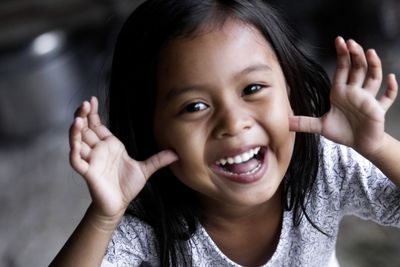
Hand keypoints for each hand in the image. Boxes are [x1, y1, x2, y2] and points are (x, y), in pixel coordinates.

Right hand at [69, 97, 177, 219]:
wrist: (119, 204)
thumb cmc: (127, 186)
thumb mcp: (145, 170)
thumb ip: (158, 160)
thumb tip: (176, 153)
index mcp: (110, 145)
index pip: (97, 125)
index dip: (93, 113)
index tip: (92, 99)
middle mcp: (99, 150)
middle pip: (86, 129)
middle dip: (83, 116)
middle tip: (84, 104)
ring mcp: (92, 160)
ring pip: (78, 142)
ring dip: (76, 131)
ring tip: (77, 119)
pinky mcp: (88, 173)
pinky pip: (77, 162)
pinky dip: (74, 153)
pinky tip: (74, 145)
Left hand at [290, 37, 397, 156]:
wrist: (360, 144)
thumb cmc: (343, 132)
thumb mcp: (320, 126)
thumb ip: (304, 123)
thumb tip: (285, 122)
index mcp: (340, 92)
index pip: (341, 69)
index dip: (341, 55)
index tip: (339, 41)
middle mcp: (354, 92)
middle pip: (357, 69)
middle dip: (355, 55)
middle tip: (351, 42)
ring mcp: (367, 99)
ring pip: (373, 78)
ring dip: (373, 66)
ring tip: (370, 53)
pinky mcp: (378, 109)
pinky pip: (387, 97)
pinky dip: (390, 88)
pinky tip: (392, 78)